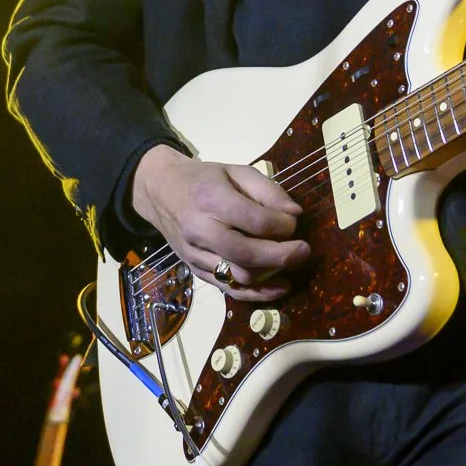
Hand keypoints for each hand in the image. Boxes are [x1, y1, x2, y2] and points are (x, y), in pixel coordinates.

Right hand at [131, 146, 309, 301]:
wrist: (161, 192)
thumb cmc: (204, 180)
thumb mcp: (236, 171)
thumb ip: (268, 190)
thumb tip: (295, 213)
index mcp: (212, 200)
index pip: (254, 220)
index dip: (282, 225)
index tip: (294, 222)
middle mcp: (201, 230)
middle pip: (246, 254)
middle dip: (282, 255)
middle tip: (304, 250)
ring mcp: (196, 254)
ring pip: (238, 275)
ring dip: (271, 274)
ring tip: (291, 264)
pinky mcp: (195, 270)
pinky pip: (228, 289)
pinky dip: (256, 293)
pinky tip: (279, 287)